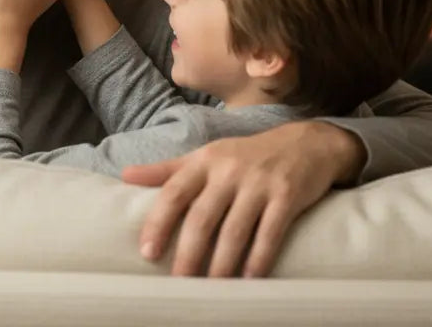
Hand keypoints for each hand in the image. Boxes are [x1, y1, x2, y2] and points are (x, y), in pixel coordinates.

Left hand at [123, 121, 364, 276]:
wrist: (306, 143)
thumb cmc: (246, 155)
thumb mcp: (205, 155)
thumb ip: (167, 169)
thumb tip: (124, 176)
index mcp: (204, 162)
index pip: (174, 193)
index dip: (158, 222)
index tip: (147, 252)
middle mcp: (228, 171)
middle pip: (202, 217)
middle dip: (189, 253)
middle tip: (179, 283)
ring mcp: (259, 183)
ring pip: (235, 230)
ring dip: (222, 263)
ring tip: (212, 289)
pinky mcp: (287, 196)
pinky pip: (270, 232)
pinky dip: (259, 258)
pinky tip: (250, 279)